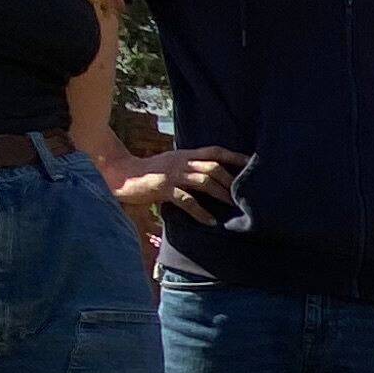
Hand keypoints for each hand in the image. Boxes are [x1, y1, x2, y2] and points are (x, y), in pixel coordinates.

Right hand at [108, 147, 240, 227]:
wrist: (122, 174)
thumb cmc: (149, 172)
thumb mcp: (172, 163)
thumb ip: (190, 167)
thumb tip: (211, 177)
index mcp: (185, 154)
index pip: (215, 151)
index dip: (234, 156)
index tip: (251, 163)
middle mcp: (181, 161)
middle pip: (213, 167)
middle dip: (231, 180)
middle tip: (245, 195)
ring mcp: (173, 174)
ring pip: (203, 181)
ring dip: (221, 194)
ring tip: (233, 206)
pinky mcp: (163, 188)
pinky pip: (186, 200)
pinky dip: (200, 211)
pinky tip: (210, 221)